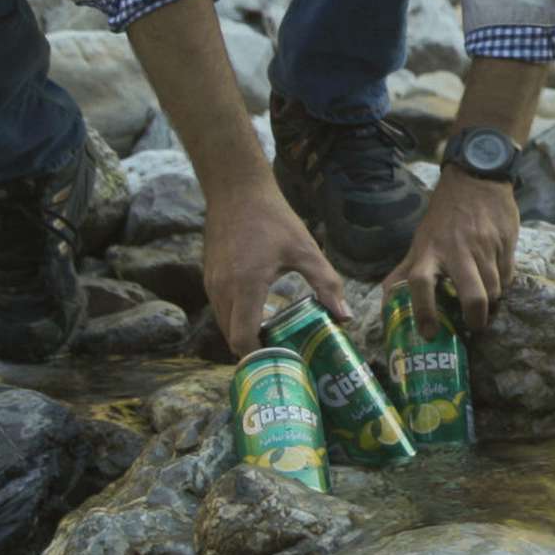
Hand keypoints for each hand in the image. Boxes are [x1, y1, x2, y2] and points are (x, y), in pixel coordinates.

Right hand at [204, 181, 348, 357]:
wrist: (237, 192)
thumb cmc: (273, 219)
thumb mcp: (306, 250)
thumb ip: (326, 284)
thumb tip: (346, 318)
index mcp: (246, 286)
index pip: (242, 337)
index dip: (258, 356)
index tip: (280, 363)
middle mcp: (222, 289)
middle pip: (231, 337)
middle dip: (253, 351)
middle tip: (281, 356)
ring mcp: (212, 284)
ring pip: (223, 324)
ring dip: (243, 335)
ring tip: (274, 340)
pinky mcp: (209, 277)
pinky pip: (220, 309)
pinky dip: (236, 319)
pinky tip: (260, 316)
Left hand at [392, 169, 520, 336]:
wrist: (476, 178)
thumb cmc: (444, 215)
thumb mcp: (421, 239)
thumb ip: (406, 270)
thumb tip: (388, 301)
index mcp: (429, 250)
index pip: (421, 285)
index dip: (424, 312)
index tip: (430, 333)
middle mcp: (457, 250)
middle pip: (473, 295)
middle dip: (476, 317)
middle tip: (475, 327)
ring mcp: (484, 246)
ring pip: (494, 288)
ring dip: (491, 300)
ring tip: (486, 300)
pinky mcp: (506, 242)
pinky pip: (508, 274)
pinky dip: (503, 282)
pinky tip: (496, 277)